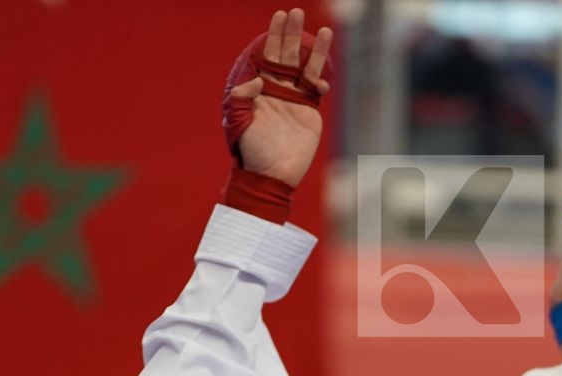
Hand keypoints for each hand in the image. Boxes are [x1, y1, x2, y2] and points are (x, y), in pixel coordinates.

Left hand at [231, 9, 332, 187]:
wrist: (272, 174)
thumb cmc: (250, 150)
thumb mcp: (238, 123)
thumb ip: (241, 97)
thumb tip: (257, 78)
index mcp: (257, 88)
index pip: (266, 54)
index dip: (273, 36)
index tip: (279, 18)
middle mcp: (275, 88)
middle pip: (286, 54)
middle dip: (292, 34)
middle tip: (297, 13)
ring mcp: (293, 97)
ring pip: (305, 66)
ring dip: (314, 49)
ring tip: (324, 32)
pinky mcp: (309, 109)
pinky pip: (316, 86)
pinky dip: (321, 78)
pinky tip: (323, 77)